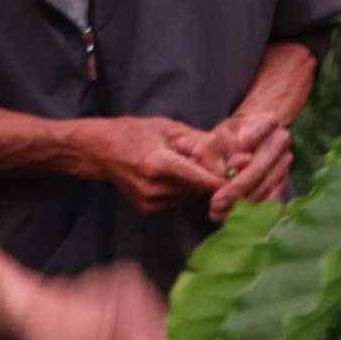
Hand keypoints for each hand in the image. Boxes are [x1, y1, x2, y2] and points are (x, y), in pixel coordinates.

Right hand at [90, 118, 223, 214]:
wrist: (99, 151)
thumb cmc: (133, 132)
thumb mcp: (169, 127)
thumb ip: (202, 143)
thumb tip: (231, 161)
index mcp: (160, 165)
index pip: (206, 182)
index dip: (226, 177)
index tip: (241, 169)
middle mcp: (156, 190)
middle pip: (202, 191)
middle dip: (212, 177)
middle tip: (213, 160)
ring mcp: (151, 204)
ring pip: (193, 198)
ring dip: (198, 184)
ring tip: (186, 163)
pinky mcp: (150, 211)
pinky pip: (180, 201)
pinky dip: (185, 190)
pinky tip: (174, 174)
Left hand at [208, 125, 291, 220]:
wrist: (250, 141)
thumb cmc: (231, 137)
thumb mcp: (218, 135)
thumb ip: (208, 145)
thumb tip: (196, 155)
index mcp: (267, 122)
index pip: (262, 126)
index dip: (254, 135)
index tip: (243, 143)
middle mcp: (281, 141)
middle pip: (260, 166)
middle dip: (237, 187)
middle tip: (216, 201)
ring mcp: (284, 163)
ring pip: (263, 187)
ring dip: (240, 203)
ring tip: (216, 211)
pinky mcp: (282, 183)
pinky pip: (267, 200)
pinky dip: (249, 211)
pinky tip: (228, 216)